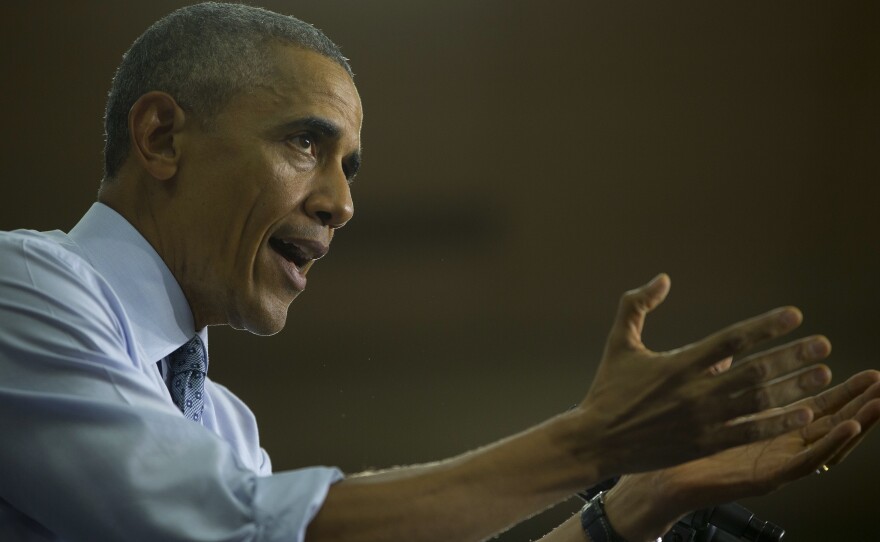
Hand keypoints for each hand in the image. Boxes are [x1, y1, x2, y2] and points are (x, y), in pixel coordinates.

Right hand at [576, 274, 831, 474]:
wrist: (595, 441)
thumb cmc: (608, 390)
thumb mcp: (618, 342)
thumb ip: (637, 305)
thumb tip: (662, 278)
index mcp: (679, 363)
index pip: (732, 339)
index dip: (766, 326)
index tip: (794, 316)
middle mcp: (696, 391)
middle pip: (755, 370)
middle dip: (792, 355)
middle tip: (822, 344)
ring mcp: (703, 420)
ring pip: (759, 401)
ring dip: (794, 387)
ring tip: (822, 375)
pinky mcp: (705, 445)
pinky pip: (751, 432)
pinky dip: (779, 422)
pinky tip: (804, 413)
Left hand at [603, 370, 879, 540]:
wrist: (646, 471)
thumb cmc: (666, 437)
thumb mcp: (695, 397)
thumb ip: (714, 373)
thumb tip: (727, 349)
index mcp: (757, 422)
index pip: (800, 397)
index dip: (821, 377)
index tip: (839, 350)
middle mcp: (768, 441)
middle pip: (820, 417)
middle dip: (850, 396)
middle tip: (877, 376)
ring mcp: (769, 459)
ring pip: (820, 439)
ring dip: (853, 420)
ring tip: (878, 401)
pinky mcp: (764, 476)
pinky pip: (803, 462)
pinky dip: (829, 446)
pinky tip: (848, 427)